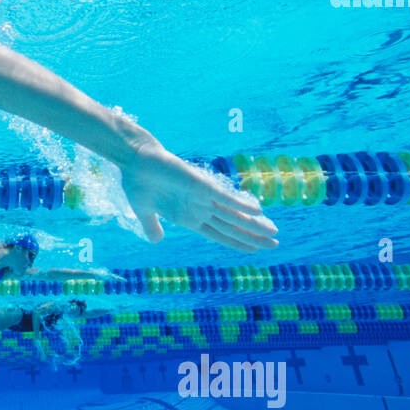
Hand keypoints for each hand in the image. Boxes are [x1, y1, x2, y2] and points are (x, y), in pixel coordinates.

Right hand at [119, 141, 277, 250]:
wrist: (133, 160)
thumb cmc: (138, 182)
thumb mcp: (144, 211)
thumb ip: (152, 226)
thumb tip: (157, 240)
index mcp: (187, 217)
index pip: (219, 234)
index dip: (237, 242)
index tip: (255, 250)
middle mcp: (199, 208)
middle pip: (232, 226)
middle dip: (254, 235)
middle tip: (276, 244)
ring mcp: (202, 196)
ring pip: (233, 213)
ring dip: (254, 223)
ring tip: (274, 232)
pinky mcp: (200, 184)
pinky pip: (224, 196)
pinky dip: (240, 203)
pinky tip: (257, 210)